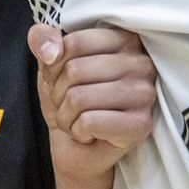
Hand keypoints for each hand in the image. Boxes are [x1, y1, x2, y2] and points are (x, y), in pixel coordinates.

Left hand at [29, 23, 155, 182]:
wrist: (77, 149)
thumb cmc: (69, 101)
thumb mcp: (50, 64)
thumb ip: (43, 39)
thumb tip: (50, 50)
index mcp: (124, 40)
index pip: (75, 42)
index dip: (55, 66)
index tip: (63, 80)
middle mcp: (141, 63)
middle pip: (75, 70)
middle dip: (59, 95)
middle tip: (70, 107)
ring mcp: (145, 94)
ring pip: (79, 98)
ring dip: (66, 117)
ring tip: (78, 121)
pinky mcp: (141, 125)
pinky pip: (89, 122)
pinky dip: (77, 132)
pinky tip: (89, 134)